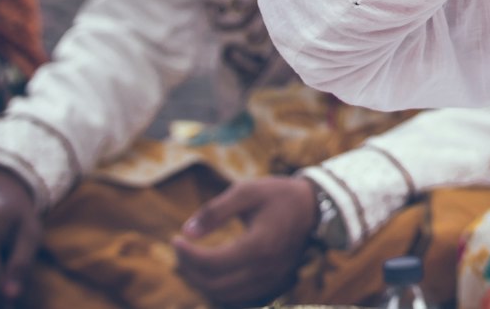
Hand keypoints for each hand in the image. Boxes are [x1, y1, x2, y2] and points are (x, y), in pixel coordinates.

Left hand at [172, 176, 317, 306]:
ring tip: (191, 260)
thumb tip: (186, 232)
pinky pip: (238, 298)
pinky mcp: (272, 285)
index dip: (187, 254)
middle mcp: (265, 269)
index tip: (175, 238)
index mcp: (259, 245)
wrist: (314, 208)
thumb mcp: (247, 191)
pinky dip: (219, 289)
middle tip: (180, 249)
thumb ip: (215, 211)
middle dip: (189, 269)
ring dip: (201, 282)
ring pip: (224, 296)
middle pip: (214, 284)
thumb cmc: (278, 196)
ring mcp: (270, 281)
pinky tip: (211, 271)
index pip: (212, 263)